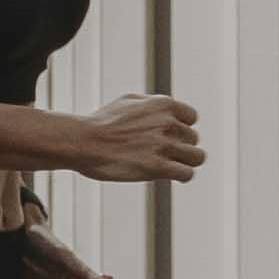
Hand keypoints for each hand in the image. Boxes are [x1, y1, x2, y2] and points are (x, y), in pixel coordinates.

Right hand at [66, 90, 206, 187]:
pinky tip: (172, 176)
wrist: (81, 142)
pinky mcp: (158, 167)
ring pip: (196, 157)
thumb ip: (151, 104)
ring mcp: (164, 145)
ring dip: (185, 162)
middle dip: (180, 146)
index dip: (181, 128)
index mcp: (162, 105)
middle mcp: (167, 123)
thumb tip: (167, 111)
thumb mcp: (126, 102)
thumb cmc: (99, 124)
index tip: (169, 136)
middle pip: (193, 139)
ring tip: (172, 165)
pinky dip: (181, 176)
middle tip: (162, 153)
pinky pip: (187, 174)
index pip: (191, 117)